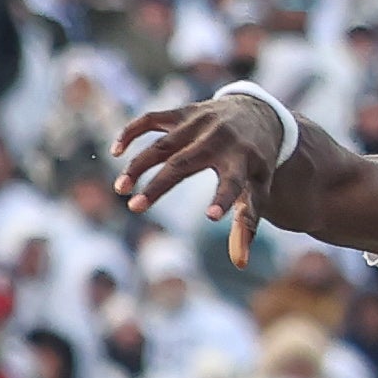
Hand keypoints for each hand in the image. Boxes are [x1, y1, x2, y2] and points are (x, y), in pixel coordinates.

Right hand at [114, 97, 288, 268]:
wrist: (258, 113)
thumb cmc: (257, 162)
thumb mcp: (260, 190)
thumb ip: (247, 224)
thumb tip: (240, 263)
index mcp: (244, 161)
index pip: (233, 183)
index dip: (223, 198)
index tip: (211, 217)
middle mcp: (220, 140)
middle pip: (183, 165)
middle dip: (157, 186)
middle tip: (134, 208)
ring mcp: (199, 123)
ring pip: (162, 145)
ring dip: (137, 165)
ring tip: (120, 189)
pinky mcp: (183, 113)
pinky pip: (151, 119)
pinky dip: (131, 131)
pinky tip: (116, 152)